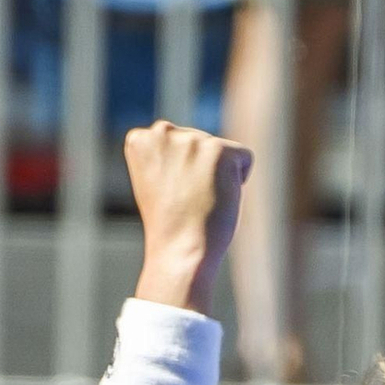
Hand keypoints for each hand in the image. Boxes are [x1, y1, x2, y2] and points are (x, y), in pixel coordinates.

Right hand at [125, 121, 251, 315]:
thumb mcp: (159, 182)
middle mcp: (162, 131)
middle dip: (200, 171)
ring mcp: (192, 139)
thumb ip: (170, 156)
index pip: (175, 141)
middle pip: (199, 142)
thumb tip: (201, 144)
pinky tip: (219, 199)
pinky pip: (244, 158)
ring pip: (220, 151)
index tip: (167, 195)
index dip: (179, 171)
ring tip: (200, 202)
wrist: (179, 253)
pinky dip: (238, 182)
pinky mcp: (219, 150)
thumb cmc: (169, 227)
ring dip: (218, 177)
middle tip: (185, 203)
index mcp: (140, 139)